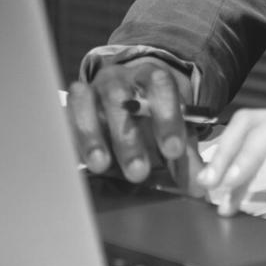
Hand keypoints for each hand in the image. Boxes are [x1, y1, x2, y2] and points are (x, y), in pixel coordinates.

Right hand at [67, 57, 196, 185]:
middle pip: (121, 100)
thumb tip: (200, 188)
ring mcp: (92, 89)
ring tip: (102, 166)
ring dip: (95, 137)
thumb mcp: (172, 132)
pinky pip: (65, 116)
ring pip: (88, 104)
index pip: (162, 86)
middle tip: (139, 172)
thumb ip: (185, 158)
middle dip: (129, 138)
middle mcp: (120, 78)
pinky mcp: (71, 104)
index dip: (168, 118)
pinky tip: (78, 160)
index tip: (174, 151)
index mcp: (153, 77)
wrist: (125, 98)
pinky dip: (72, 137)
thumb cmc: (152, 118)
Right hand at [197, 97, 265, 215]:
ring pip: (248, 131)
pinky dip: (239, 169)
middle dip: (227, 151)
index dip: (250, 151)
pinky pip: (254, 147)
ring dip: (226, 158)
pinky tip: (231, 195)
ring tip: (211, 191)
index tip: (232, 179)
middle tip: (208, 183)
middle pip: (253, 122)